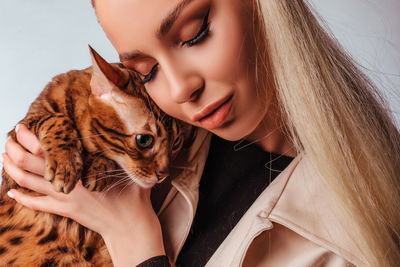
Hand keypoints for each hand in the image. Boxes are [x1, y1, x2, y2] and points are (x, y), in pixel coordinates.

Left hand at [3, 124, 164, 266]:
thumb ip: (121, 155)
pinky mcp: (66, 211)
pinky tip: (12, 194)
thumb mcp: (128, 170)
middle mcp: (68, 182)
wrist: (128, 226)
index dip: (32, 138)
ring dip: (13, 170)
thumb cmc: (132, 196)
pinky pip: (37, 205)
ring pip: (29, 182)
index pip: (49, 150)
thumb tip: (126, 136)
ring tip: (5, 158)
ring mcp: (64, 198)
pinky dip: (22, 199)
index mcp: (82, 168)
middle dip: (16, 150)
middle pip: (31, 164)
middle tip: (9, 140)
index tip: (23, 127)